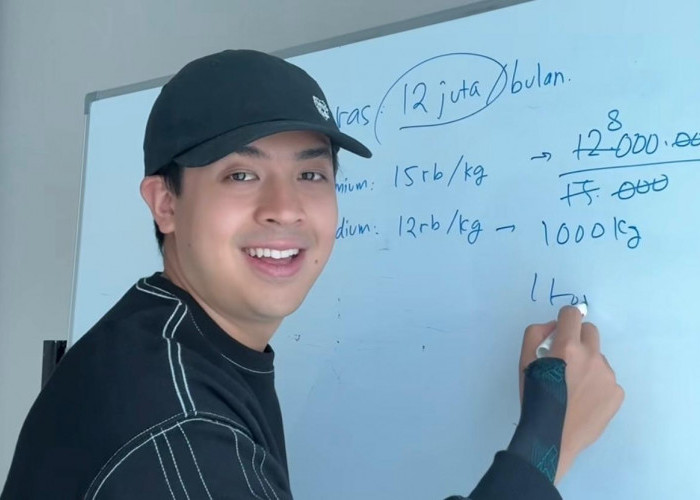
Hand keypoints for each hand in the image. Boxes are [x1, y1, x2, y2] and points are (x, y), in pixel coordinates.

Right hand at [519, 306, 624, 482]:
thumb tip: (554, 326)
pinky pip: (607, 379)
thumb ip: (535, 334)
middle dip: (577, 338)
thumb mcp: (523, 363)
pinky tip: (584, 400)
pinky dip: (596, 384)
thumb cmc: (534, 399)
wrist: (552, 438)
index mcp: (568, 347)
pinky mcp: (617, 393)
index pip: (573, 314)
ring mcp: (608, 376)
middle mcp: (592, 357)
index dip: (564, 318)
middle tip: (565, 359)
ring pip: (598, 357)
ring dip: (587, 364)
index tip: (559, 330)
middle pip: (590, 331)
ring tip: (573, 387)